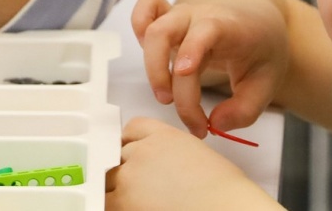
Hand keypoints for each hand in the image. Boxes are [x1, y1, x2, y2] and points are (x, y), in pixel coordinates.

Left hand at [105, 117, 276, 210]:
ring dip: (116, 188)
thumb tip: (160, 167)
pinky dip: (114, 205)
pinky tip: (130, 208)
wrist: (226, 208)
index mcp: (165, 136)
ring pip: (108, 177)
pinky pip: (105, 201)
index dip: (131, 143)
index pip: (133, 128)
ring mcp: (130, 176)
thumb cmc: (223, 193)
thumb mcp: (198, 156)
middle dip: (124, 167)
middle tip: (137, 185)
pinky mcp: (122, 201)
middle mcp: (143, 151)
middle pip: (117, 153)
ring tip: (135, 200)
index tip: (130, 152)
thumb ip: (171, 152)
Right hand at [132, 0, 289, 138]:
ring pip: (150, 28)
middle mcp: (200, 16)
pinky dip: (139, 25)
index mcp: (229, 27)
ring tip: (165, 96)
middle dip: (160, 72)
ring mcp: (182, 15)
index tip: (184, 74)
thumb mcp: (268, 84)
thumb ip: (244, 111)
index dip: (191, 49)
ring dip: (150, 66)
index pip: (205, 31)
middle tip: (174, 106)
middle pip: (164, 32)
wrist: (260, 21)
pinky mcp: (169, 18)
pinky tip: (150, 56)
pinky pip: (146, 8)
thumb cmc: (261, 51)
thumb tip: (214, 124)